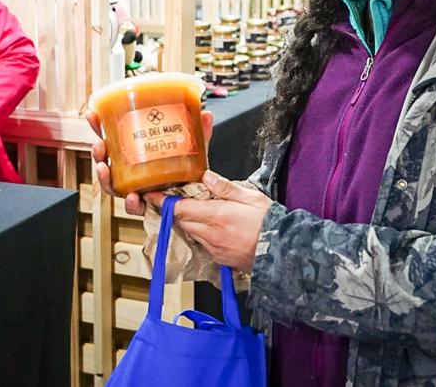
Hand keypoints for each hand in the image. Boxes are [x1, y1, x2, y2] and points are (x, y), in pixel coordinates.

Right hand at [83, 108, 213, 215]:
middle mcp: (133, 172)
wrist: (201, 200)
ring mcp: (137, 189)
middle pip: (108, 161)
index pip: (114, 139)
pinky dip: (131, 203)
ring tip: (104, 167)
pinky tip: (132, 196)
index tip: (92, 114)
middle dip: (98, 152)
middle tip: (98, 143)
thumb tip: (206, 114)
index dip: (100, 127)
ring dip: (104, 177)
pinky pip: (135, 207)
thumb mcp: (194, 150)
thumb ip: (199, 134)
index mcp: (138, 155)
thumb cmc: (191, 173)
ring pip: (113, 184)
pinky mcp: (148, 206)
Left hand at [145, 170, 271, 271]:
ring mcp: (214, 248)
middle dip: (179, 212)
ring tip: (202, 214)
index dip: (164, 202)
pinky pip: (204, 245)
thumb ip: (226, 187)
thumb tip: (206, 176)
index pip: (181, 208)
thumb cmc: (270, 223)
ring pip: (192, 233)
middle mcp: (211, 234)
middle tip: (180, 201)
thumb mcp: (252, 197)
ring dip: (192, 223)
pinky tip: (216, 230)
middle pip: (183, 221)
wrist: (283, 252)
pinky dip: (204, 235)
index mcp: (217, 215)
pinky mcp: (220, 259)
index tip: (152, 195)